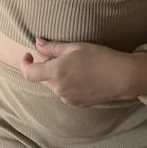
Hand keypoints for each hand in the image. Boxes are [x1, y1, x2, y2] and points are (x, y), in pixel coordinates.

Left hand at [19, 38, 135, 107]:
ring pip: (54, 85)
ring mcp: (67, 99)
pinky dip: (66, 83)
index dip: (25, 64)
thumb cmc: (99, 57)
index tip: (28, 55)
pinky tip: (81, 75)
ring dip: (56, 75)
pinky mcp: (77, 104)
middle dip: (45, 67)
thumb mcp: (75, 47)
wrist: (121, 77)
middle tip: (59, 54)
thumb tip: (37, 43)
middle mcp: (59, 89)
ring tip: (74, 65)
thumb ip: (53, 47)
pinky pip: (64, 93)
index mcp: (56, 72)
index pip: (29, 73)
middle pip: (42, 78)